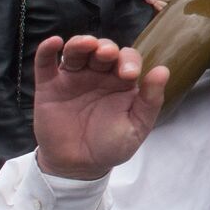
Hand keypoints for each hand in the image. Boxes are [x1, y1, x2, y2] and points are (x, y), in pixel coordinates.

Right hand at [32, 35, 168, 180]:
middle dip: (105, 47)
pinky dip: (47, 50)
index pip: (127, 58)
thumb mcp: (136, 127)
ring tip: (86, 44)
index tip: (128, 74)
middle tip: (107, 54)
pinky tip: (54, 42)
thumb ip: (150, 101)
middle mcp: (98, 74)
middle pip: (102, 49)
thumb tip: (163, 70)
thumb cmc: (111, 145)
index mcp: (121, 80)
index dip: (128, 61)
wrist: (78, 167)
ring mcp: (73, 78)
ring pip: (76, 50)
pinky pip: (46, 63)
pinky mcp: (50, 86)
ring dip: (80, 43)